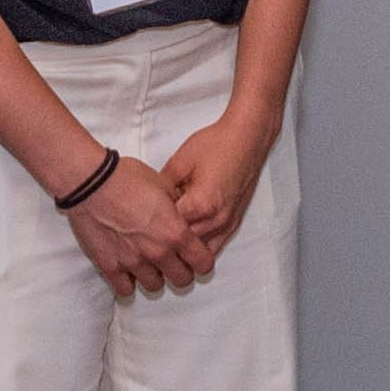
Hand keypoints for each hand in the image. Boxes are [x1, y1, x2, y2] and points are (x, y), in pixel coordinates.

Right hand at [66, 152, 216, 298]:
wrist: (90, 183)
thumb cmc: (125, 178)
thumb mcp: (163, 184)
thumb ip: (177, 205)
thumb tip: (182, 211)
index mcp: (175, 231)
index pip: (203, 262)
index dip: (202, 260)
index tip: (197, 257)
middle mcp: (158, 251)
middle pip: (182, 279)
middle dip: (182, 271)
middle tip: (175, 262)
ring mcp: (133, 262)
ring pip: (155, 286)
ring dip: (155, 276)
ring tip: (149, 264)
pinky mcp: (110, 267)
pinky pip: (125, 290)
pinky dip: (128, 282)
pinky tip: (128, 271)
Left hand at [160, 109, 275, 255]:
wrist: (247, 138)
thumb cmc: (218, 144)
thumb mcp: (180, 161)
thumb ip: (162, 186)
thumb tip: (149, 201)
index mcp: (200, 204)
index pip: (169, 229)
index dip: (152, 227)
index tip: (141, 223)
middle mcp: (216, 219)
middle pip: (183, 245)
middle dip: (166, 241)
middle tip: (149, 234)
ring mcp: (227, 223)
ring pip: (198, 252)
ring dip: (182, 249)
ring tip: (166, 243)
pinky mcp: (234, 223)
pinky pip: (214, 247)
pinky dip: (199, 249)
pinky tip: (186, 244)